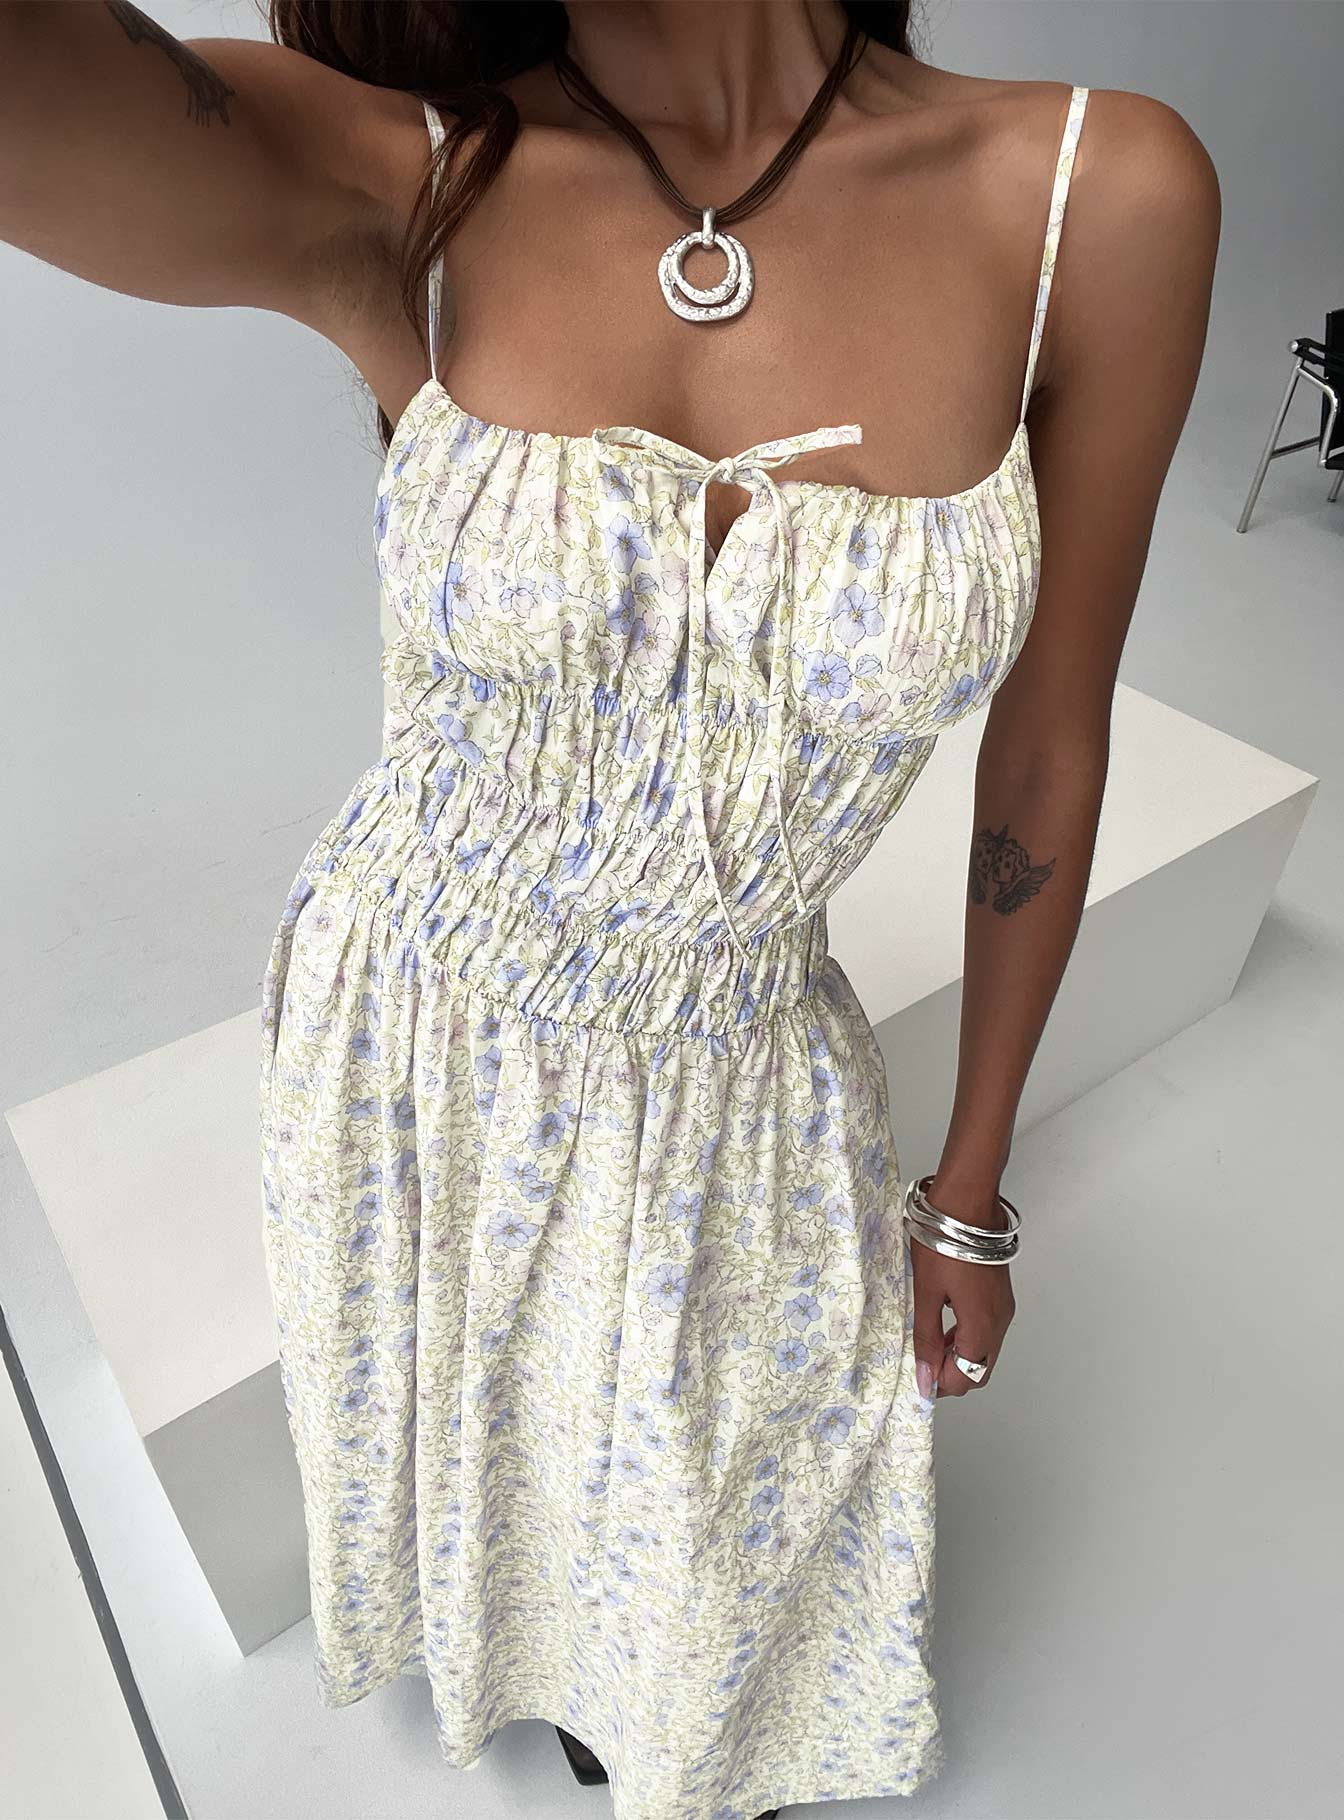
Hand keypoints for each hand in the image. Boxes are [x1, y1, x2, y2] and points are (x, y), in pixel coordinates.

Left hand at [910, 1178, 1016, 1398]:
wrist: (967, 1202)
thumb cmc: (943, 1243)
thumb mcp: (926, 1293)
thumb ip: (927, 1339)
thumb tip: (925, 1378)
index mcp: (983, 1326)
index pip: (967, 1377)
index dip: (941, 1384)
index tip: (917, 1378)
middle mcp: (1000, 1321)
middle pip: (980, 1368)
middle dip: (952, 1373)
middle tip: (922, 1363)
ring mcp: (1003, 1308)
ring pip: (985, 1350)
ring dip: (959, 1356)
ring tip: (929, 1345)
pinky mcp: (1000, 1295)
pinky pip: (987, 1330)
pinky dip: (967, 1338)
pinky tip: (945, 1326)